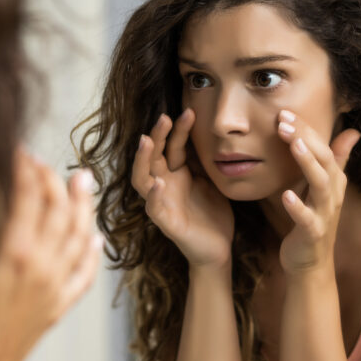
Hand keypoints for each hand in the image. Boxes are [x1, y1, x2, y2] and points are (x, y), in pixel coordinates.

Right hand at [0, 149, 102, 360]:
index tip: (23, 154)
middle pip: (59, 210)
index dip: (28, 170)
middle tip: (49, 164)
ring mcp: (56, 283)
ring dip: (84, 205)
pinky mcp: (60, 302)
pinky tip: (98, 238)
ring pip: (80, 234)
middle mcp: (42, 264)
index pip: (29, 197)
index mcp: (13, 252)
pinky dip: (93, 252)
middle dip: (55, 180)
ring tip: (84, 182)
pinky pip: (86, 272)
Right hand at [131, 109, 233, 268]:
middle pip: (152, 156)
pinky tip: (160, 184)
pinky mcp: (166, 223)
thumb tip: (207, 134)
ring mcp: (162, 203)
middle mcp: (165, 185)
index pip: (172, 146)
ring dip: (143, 160)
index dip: (178, 130)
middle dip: (156, 136)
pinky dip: (155, 196)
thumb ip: (203, 161)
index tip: (190, 111)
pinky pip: (154, 208)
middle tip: (164, 117)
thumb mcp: (210, 181)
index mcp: (177, 174)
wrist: (219, 248)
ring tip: (146, 141)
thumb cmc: (212, 213)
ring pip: (142, 179)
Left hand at [276, 110, 360, 273]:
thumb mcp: (323, 188)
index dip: (306, 130)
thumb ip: (335, 160)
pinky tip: (286, 195)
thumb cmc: (312, 220)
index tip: (285, 112)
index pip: (323, 148)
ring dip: (307, 163)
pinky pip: (307, 220)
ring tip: (292, 144)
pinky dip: (298, 207)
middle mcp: (331, 194)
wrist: (310, 262)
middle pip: (324, 161)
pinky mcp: (313, 234)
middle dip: (305, 138)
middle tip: (284, 120)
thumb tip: (352, 131)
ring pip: (320, 186)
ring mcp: (324, 214)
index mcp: (332, 181)